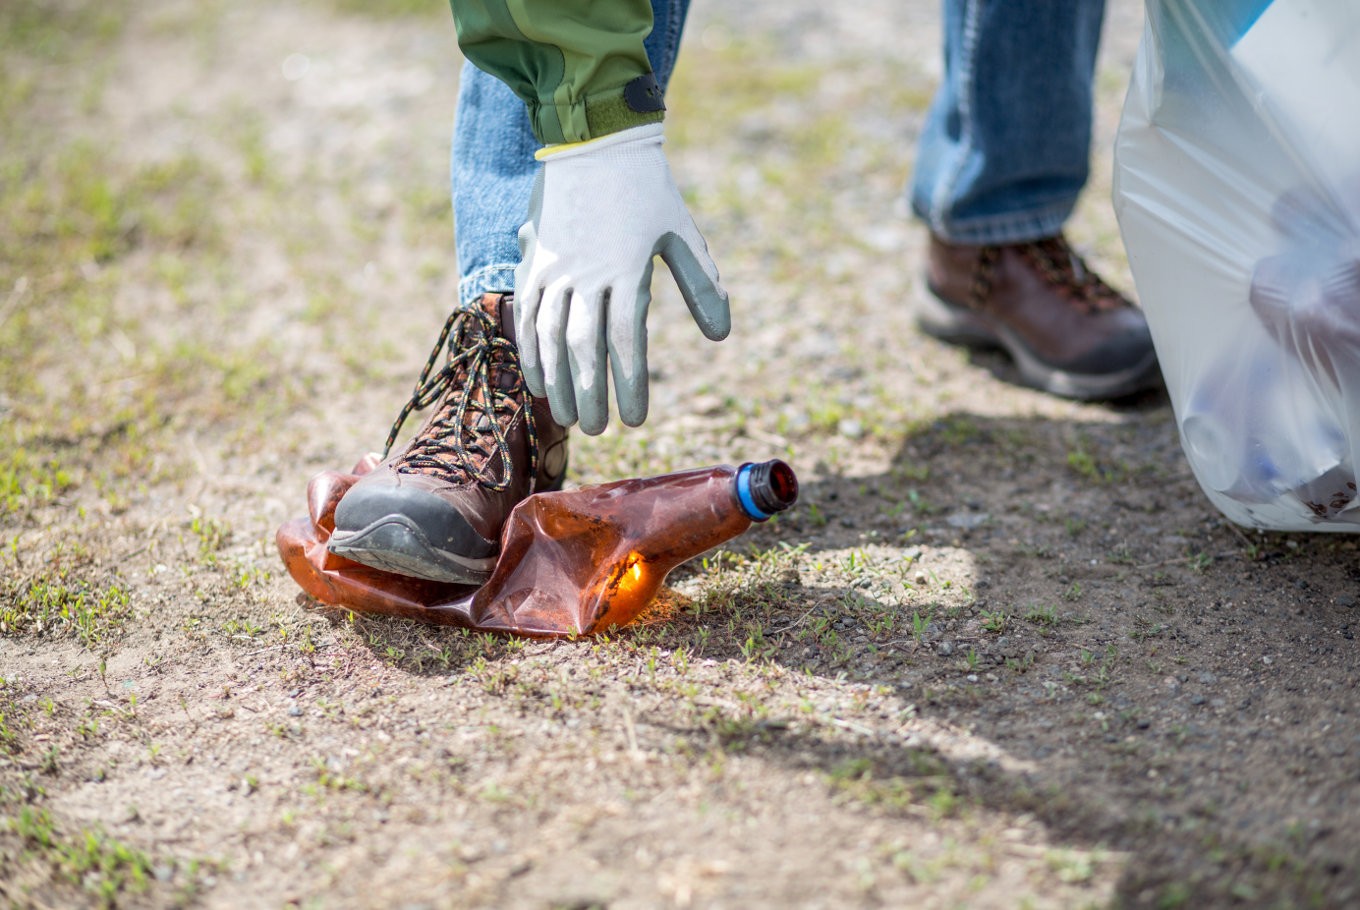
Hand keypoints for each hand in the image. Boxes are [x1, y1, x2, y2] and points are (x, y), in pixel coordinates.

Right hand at [514, 123, 729, 434]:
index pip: (625, 340)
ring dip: (557, 382)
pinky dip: (530, 352)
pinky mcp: (532, 262)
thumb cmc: (647, 189)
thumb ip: (702, 285)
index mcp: (626, 268)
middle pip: (583, 347)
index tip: (635, 419)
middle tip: (600, 429)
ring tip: (569, 417)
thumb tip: (720, 335)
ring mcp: (553, 267)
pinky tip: (539, 381)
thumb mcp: (682, 233)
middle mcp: (585, 272)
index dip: (629, 383)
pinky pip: (525, 315)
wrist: (593, 139)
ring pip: (549, 336)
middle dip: (590, 393)